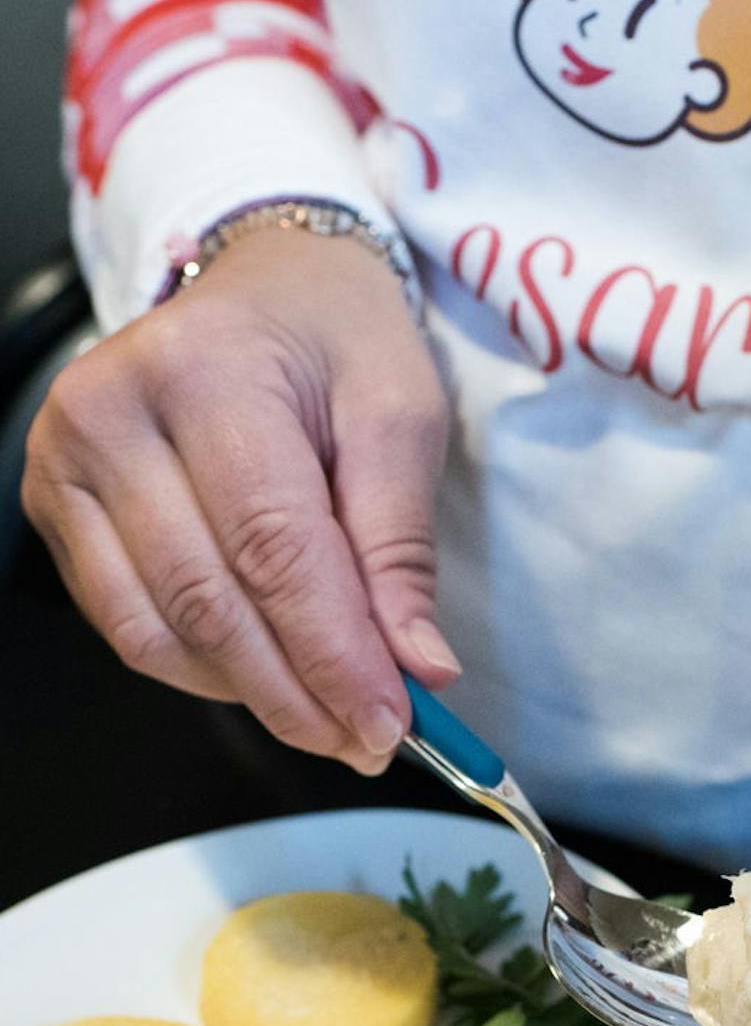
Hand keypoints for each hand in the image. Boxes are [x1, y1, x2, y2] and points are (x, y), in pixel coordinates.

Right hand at [21, 227, 456, 774]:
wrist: (259, 283)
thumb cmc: (333, 339)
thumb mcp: (398, 415)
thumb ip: (402, 547)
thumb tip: (418, 667)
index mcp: (207, 372)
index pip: (272, 548)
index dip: (331, 654)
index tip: (389, 724)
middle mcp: (114, 413)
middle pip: (209, 602)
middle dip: (298, 693)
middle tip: (368, 742)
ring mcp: (67, 462)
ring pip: (158, 632)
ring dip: (250, 696)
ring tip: (327, 717)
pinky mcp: (57, 507)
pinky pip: (127, 626)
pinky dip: (202, 672)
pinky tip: (263, 673)